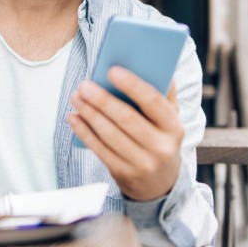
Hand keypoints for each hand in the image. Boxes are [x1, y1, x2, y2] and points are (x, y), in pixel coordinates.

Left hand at [66, 67, 183, 201]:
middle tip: (84, 85)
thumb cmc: (161, 138)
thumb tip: (150, 63)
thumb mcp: (169, 118)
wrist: (160, 184)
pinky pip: (99, 149)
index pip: (153, 102)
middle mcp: (161, 147)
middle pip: (127, 119)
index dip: (132, 85)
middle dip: (102, 100)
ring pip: (110, 135)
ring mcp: (142, 163)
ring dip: (90, 114)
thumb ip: (163, 93)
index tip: (111, 70)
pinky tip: (73, 117)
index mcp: (174, 127)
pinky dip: (84, 132)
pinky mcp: (123, 173)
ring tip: (76, 97)